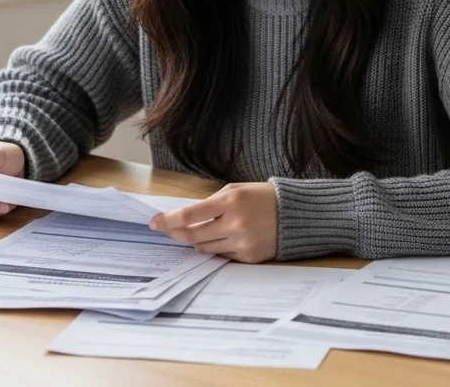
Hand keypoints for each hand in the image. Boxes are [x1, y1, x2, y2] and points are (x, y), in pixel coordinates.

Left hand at [149, 182, 277, 262]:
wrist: (295, 215)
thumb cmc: (262, 197)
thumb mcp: (235, 190)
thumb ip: (210, 203)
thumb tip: (184, 218)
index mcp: (230, 203)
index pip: (189, 215)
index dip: (168, 221)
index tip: (154, 223)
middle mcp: (235, 225)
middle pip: (192, 236)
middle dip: (176, 233)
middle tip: (168, 230)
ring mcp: (242, 244)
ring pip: (204, 248)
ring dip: (196, 241)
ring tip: (200, 231)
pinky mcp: (248, 258)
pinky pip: (221, 256)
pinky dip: (216, 248)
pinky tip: (221, 238)